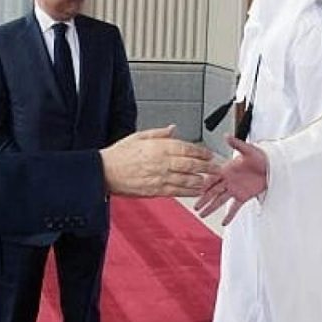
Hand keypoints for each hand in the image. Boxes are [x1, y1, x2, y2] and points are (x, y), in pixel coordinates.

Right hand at [100, 125, 218, 196]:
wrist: (104, 172)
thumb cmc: (119, 154)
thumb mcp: (138, 136)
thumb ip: (158, 133)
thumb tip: (173, 129)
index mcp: (158, 147)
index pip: (186, 148)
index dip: (200, 152)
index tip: (209, 154)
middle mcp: (162, 162)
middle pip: (190, 164)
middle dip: (206, 166)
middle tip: (217, 168)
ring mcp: (159, 177)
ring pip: (186, 179)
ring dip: (201, 180)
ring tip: (210, 180)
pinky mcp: (155, 190)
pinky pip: (177, 191)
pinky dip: (189, 191)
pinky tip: (196, 191)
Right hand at [194, 135, 267, 224]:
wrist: (274, 166)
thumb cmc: (262, 156)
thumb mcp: (249, 149)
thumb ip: (237, 144)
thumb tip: (227, 136)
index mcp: (227, 169)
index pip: (212, 178)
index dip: (203, 184)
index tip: (195, 190)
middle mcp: (229, 181)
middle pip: (213, 192)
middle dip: (203, 199)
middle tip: (195, 206)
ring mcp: (235, 189)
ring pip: (220, 200)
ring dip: (211, 208)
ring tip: (203, 215)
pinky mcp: (244, 196)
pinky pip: (235, 207)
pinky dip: (230, 215)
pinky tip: (224, 222)